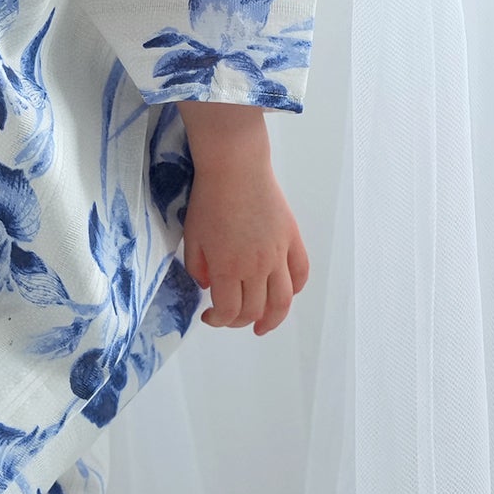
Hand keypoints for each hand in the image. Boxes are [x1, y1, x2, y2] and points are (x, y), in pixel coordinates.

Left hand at [176, 102, 308, 335]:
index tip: (209, 316)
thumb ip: (197, 268)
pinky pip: (301, 273)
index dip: (218, 321)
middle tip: (230, 317)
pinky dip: (295, 289)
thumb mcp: (192, 237)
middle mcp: (257, 267)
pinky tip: (285, 294)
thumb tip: (210, 287)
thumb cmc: (208, 200)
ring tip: (264, 326)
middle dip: (239, 321)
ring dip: (274, 319)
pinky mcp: (292, 239)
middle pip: (255, 310)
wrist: (235, 168)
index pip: (229, 311)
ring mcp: (278, 254)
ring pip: (283, 300)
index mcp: (228, 268)